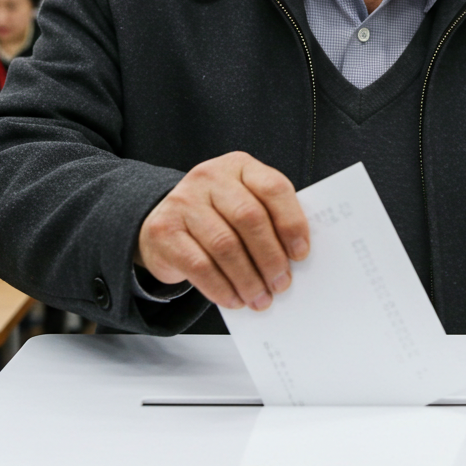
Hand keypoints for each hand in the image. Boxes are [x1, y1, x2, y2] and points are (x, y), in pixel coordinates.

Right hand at [136, 151, 309, 311]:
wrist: (167, 224)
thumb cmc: (218, 217)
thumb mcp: (243, 205)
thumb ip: (268, 220)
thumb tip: (294, 258)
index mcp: (239, 166)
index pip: (273, 188)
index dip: (291, 222)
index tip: (301, 254)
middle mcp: (210, 177)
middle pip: (249, 217)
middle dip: (270, 257)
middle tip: (281, 284)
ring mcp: (183, 201)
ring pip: (225, 245)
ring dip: (248, 279)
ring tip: (260, 298)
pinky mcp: (164, 230)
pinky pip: (199, 266)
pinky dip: (222, 288)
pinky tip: (234, 299)